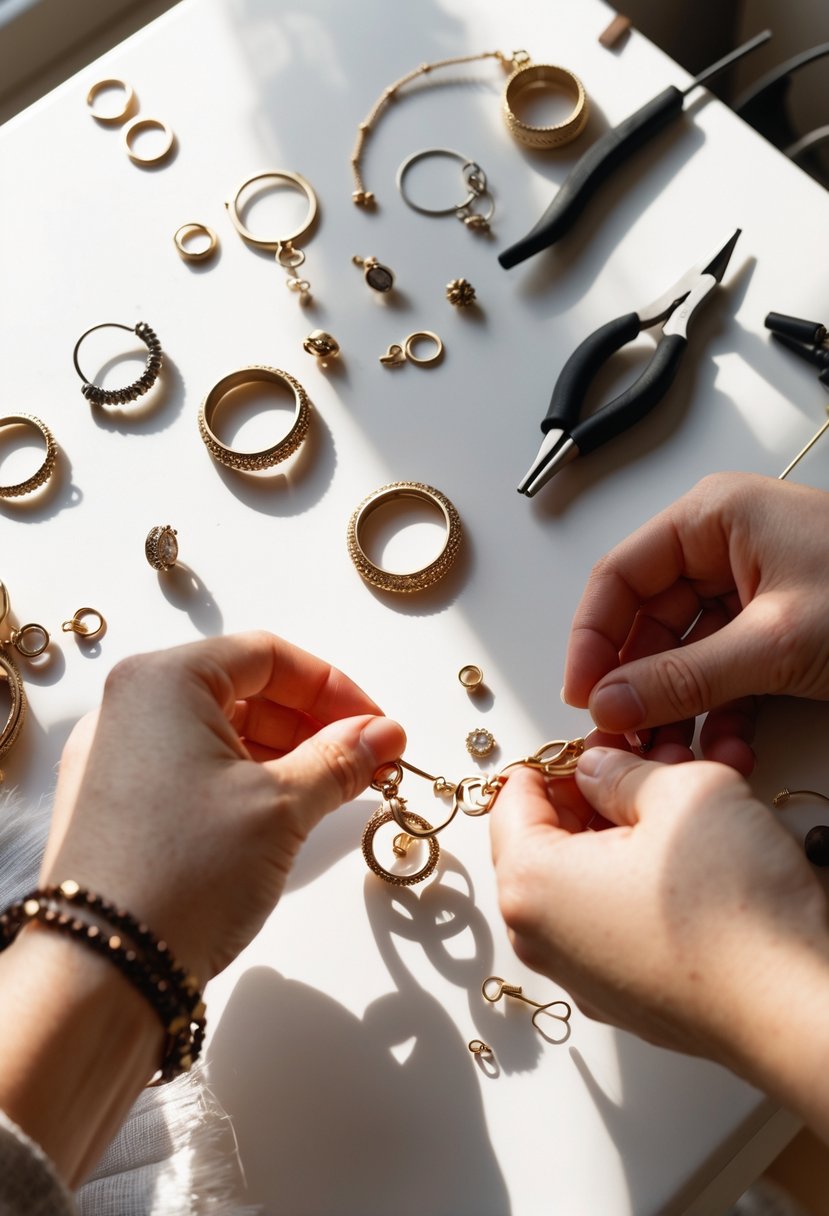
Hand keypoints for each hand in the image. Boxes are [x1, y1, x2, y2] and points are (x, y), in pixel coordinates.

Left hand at [42, 631, 405, 983]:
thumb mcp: (281, 807)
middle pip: (243, 690)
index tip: (376, 727)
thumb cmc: (185, 873)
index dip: (334, 688)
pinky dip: (245, 781)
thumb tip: (383, 734)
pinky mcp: (115, 805)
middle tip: (366, 761)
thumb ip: (339, 760)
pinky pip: (192, 770)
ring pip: (218, 733)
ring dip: (284, 755)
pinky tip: (285, 812)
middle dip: (312, 724)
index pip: (268, 656)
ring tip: (334, 791)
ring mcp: (115, 758)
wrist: (102, 972)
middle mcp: (130, 708)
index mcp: (163, 680)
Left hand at [490, 748, 828, 1105]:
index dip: (562, 758)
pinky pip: (612, 921)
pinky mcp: (624, 996)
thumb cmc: (736, 911)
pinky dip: (639, 884)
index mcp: (530, 884)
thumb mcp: (683, 791)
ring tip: (680, 807)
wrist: (795, 1011)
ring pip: (584, 880)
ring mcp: (581, 976)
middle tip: (648, 766)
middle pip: (546, 840)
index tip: (602, 743)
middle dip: (594, 796)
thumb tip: (600, 769)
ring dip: (622, 837)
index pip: (514, 797)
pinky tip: (690, 860)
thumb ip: (623, 769)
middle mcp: (541, 939)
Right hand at [562, 472, 828, 773]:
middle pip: (647, 622)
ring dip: (678, 709)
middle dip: (639, 687)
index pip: (619, 576)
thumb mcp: (775, 642)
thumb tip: (609, 702)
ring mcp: (748, 588)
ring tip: (678, 757)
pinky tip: (725, 748)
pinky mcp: (772, 627)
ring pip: (682, 654)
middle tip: (628, 740)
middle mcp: (721, 547)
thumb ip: (684, 676)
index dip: (592, 638)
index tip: (582, 697)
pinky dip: (719, 713)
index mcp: (711, 519)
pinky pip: (722, 671)